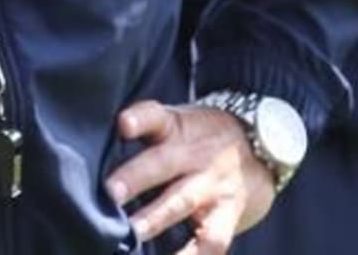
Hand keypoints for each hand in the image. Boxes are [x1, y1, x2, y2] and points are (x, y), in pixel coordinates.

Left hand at [105, 99, 274, 253]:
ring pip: (181, 201)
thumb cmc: (201, 136)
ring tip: (132, 232)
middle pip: (163, 163)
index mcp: (177, 127)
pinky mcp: (227, 215)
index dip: (139, 119)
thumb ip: (145, 131)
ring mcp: (211, 185)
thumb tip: (95, 146)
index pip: (156, 116)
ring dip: (155, 218)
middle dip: (136, 177)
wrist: (262, 146)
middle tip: (110, 192)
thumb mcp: (178, 121)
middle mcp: (193, 154)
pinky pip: (210, 240)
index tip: (122, 125)